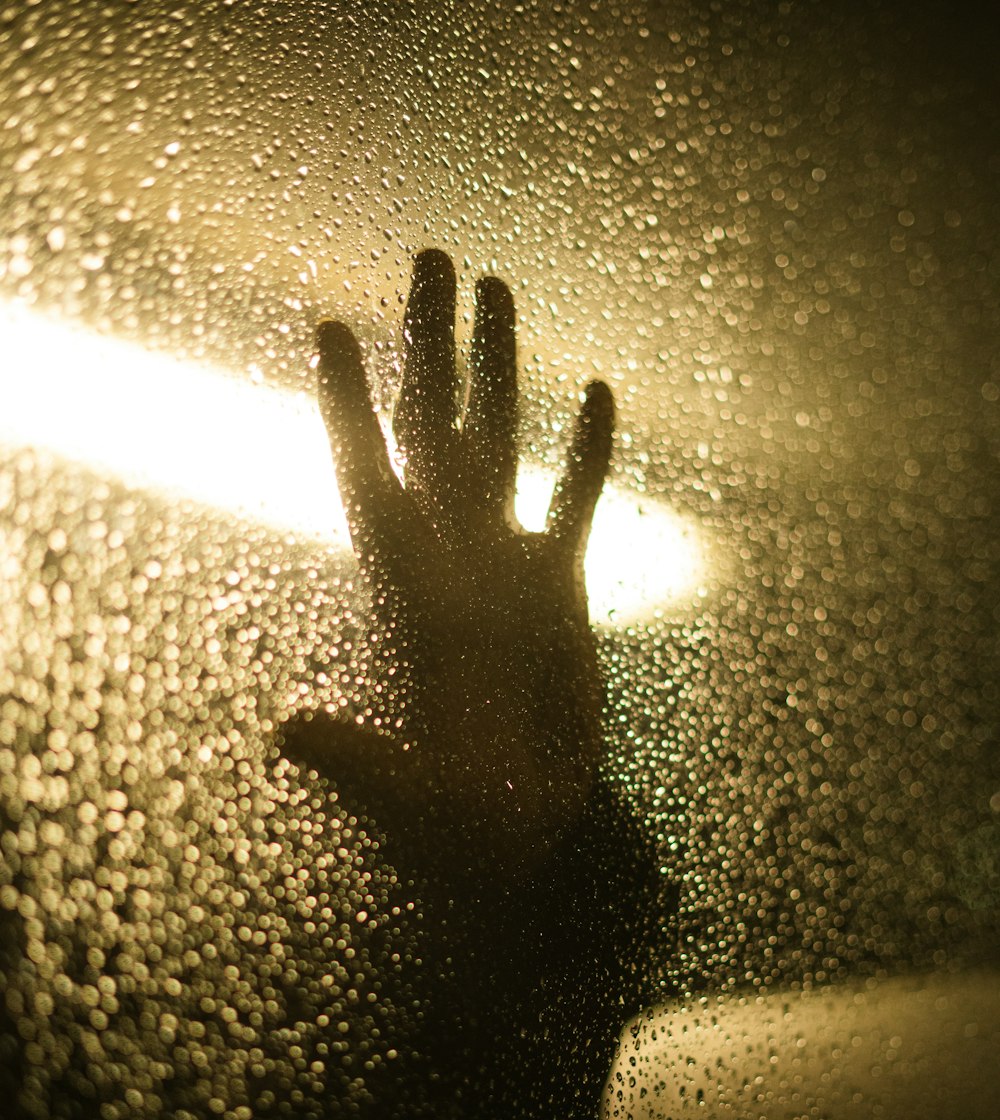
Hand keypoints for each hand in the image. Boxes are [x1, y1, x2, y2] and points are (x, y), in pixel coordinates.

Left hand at [281, 249, 613, 880]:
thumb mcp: (400, 796)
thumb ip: (354, 758)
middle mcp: (450, 565)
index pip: (373, 485)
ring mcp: (502, 572)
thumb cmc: (447, 832)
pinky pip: (574, 504)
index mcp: (409, 598)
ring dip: (500, 369)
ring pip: (501, 445)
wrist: (507, 842)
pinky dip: (587, 453)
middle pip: (435, 432)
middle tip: (428, 254)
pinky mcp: (556, 596)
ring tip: (499, 286)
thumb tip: (290, 731)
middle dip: (431, 344)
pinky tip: (596, 390)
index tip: (333, 330)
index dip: (352, 412)